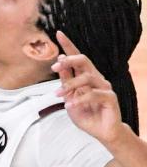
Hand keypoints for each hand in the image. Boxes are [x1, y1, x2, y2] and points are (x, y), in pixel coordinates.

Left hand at [52, 31, 124, 146]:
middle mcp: (96, 78)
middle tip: (55, 66)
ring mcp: (105, 87)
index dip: (68, 45)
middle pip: (84, 60)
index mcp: (86, 76)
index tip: (58, 33)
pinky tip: (70, 105)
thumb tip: (60, 61)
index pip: (77, 57)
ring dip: (69, 85)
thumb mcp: (69, 97)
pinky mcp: (110, 98)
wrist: (101, 133)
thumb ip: (66, 81)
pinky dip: (79, 99)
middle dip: (68, 60)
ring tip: (58, 95)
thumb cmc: (85, 114)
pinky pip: (93, 94)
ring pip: (86, 77)